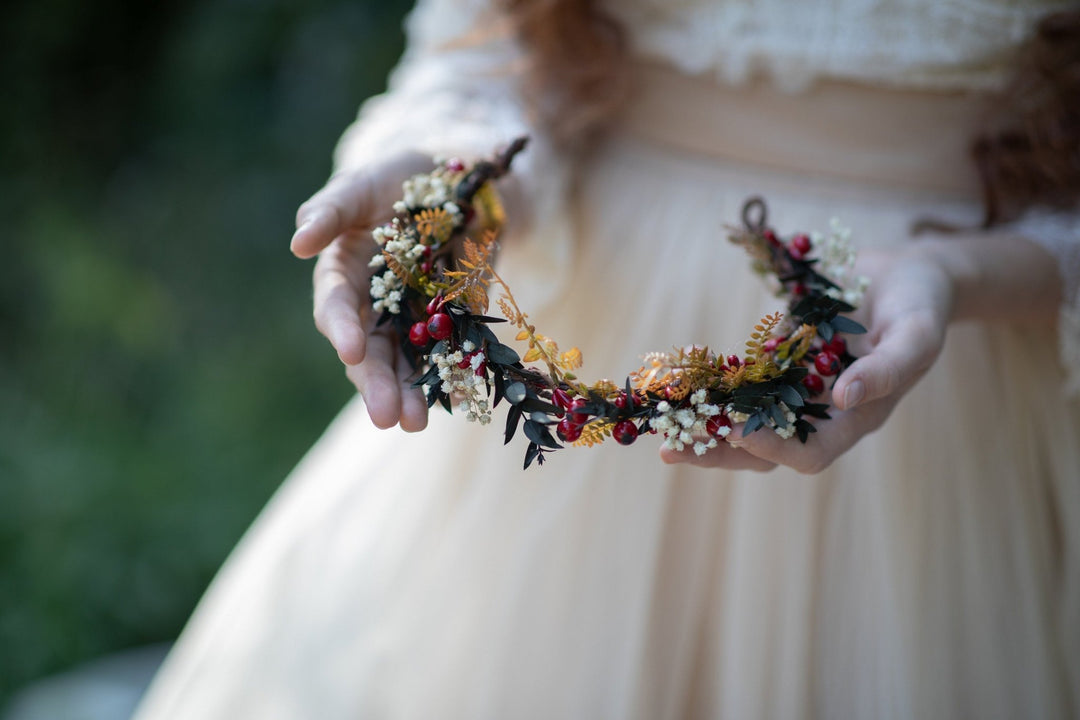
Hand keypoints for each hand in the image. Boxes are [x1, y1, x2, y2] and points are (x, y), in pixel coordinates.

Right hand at [292, 152, 433, 431]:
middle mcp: (375, 306)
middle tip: (384, 416)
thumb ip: (332, 209)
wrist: (463, 185)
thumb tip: (298, 243)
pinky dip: (453, 379)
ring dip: (409, 394)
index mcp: (344, 274)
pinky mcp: (454, 326)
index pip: (337, 307)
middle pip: (369, 350)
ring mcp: (414, 320)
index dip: (343, 328)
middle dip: (374, 383)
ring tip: (414, 423)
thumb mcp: (365, 184)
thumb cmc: (399, 178)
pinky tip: (458, 401)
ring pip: (405, 364)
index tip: (349, 350)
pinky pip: (450, 357)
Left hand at [660, 243, 954, 473]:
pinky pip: (742, 383)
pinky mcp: (781, 363)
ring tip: (664, 424)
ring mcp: (799, 388)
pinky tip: (681, 381)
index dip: (773, 450)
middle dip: (719, 449)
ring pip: (746, 420)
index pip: (811, 452)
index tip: (737, 434)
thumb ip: (888, 369)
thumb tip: (844, 398)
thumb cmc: (920, 304)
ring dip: (706, 424)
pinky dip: (713, 386)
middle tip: (672, 449)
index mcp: (857, 416)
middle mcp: (823, 411)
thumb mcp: (917, 333)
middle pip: (766, 449)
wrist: (907, 274)